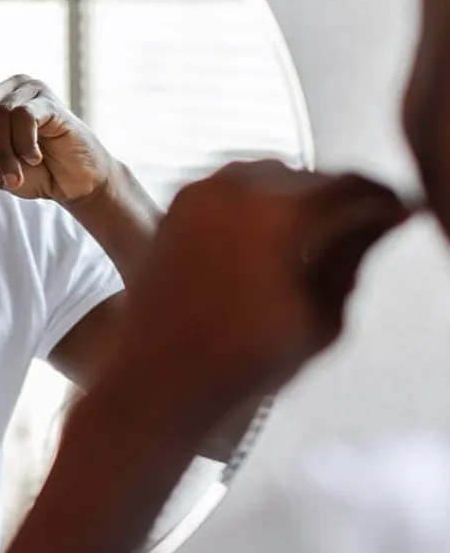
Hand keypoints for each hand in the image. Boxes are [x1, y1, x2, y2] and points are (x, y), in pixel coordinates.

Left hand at [0, 75, 112, 202]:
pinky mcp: (50, 101)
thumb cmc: (34, 173)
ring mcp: (31, 91)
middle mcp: (10, 90)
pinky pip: (24, 117)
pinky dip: (24, 143)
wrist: (72, 183)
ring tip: (15, 175)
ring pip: (2, 115)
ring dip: (5, 152)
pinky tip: (34, 158)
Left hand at [117, 161, 409, 418]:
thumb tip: (377, 224)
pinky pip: (231, 187)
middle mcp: (237, 189)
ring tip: (307, 237)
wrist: (159, 376)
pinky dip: (254, 203)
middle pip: (311, 177)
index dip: (380, 203)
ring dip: (295, 198)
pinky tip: (263, 237)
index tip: (392, 216)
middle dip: (337, 201)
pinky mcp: (176, 206)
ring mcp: (201, 193)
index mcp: (281, 214)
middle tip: (356, 229)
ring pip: (269, 176)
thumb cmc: (240, 360)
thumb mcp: (321, 320)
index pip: (352, 187)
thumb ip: (353, 260)